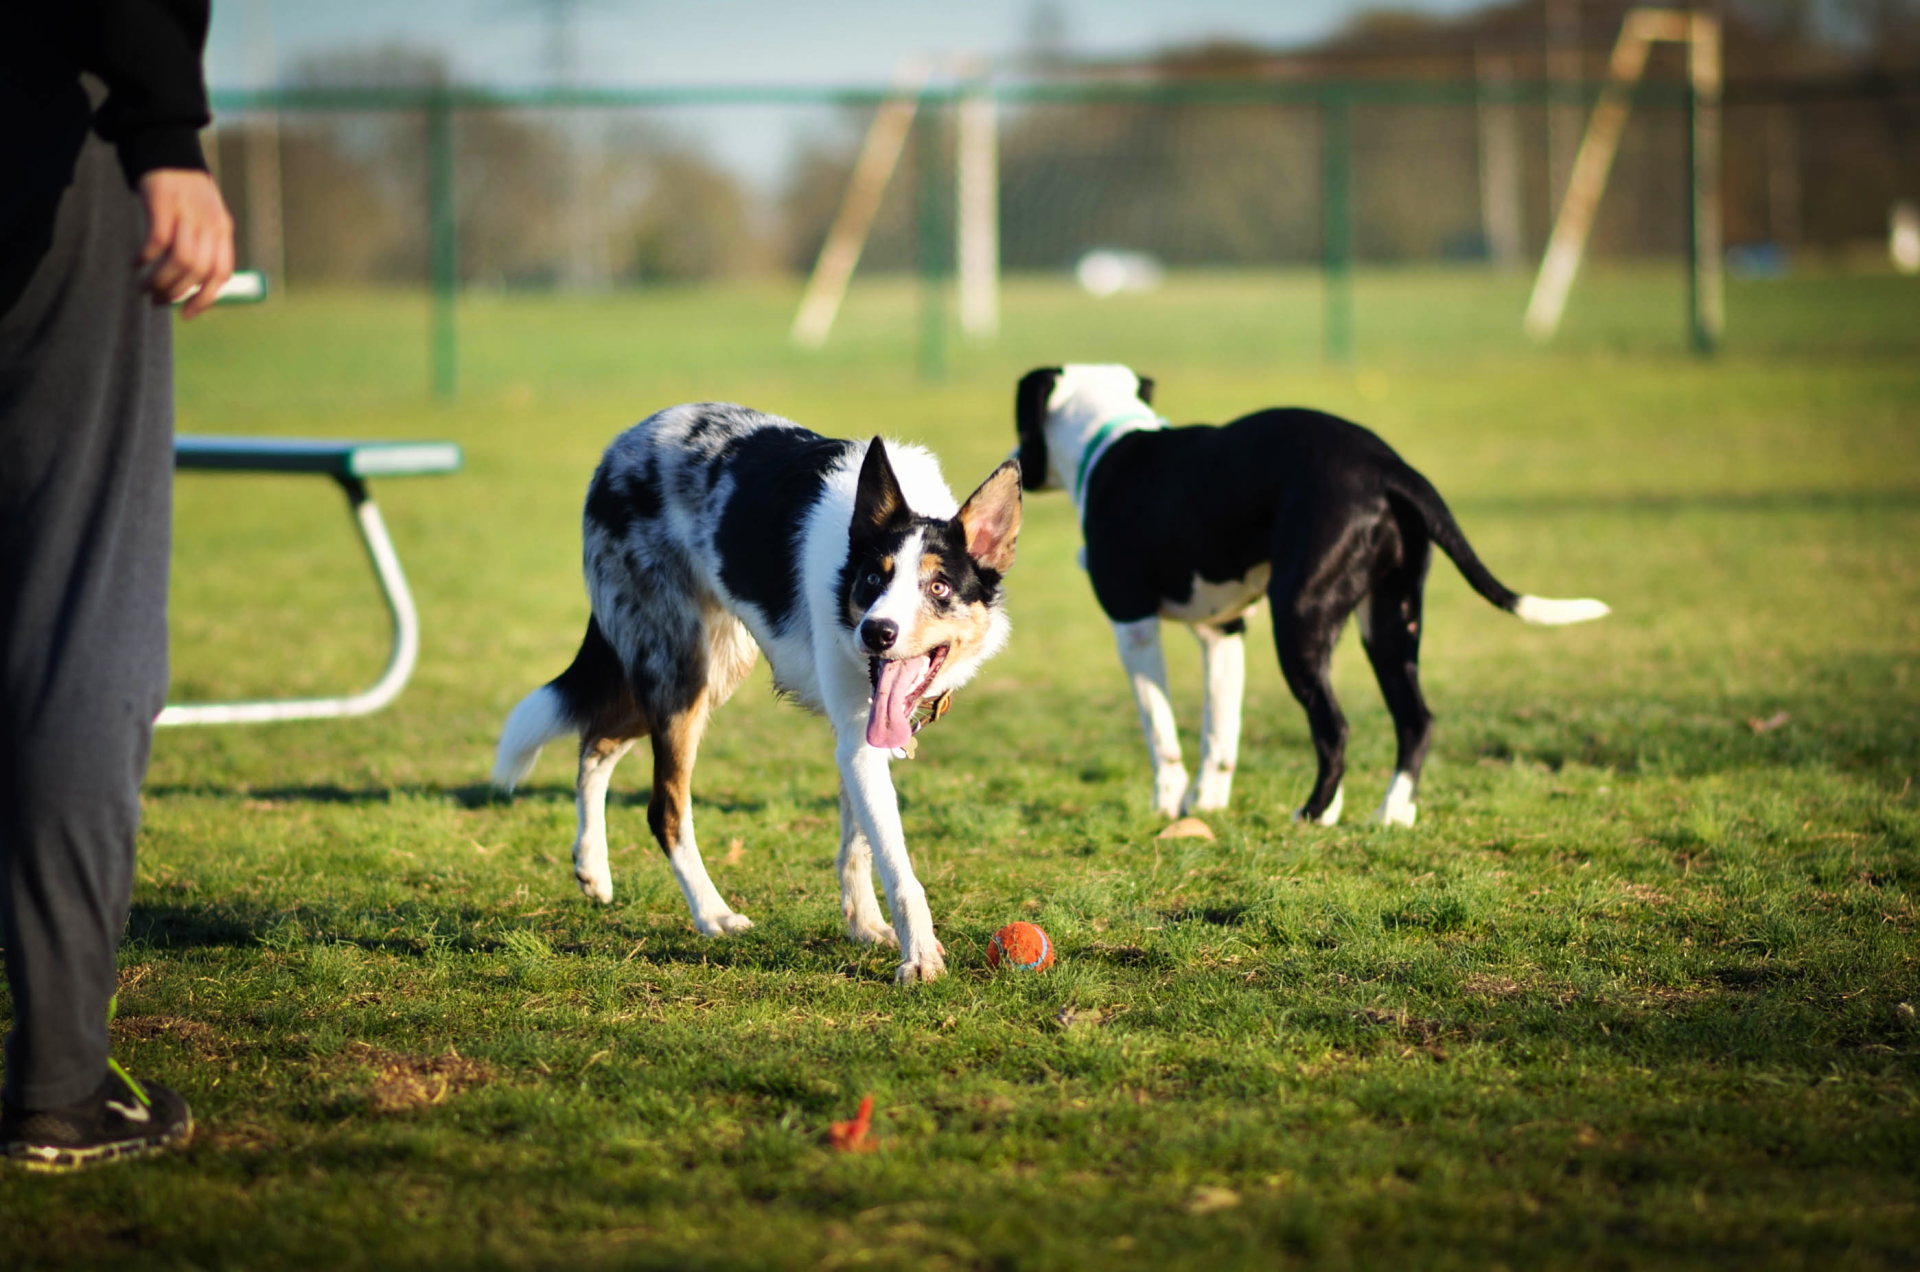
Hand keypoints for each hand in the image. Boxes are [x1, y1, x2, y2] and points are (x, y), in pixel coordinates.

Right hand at [135, 169, 234, 319]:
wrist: (168, 148)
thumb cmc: (184, 190)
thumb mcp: (205, 216)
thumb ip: (205, 245)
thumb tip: (193, 286)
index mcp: (223, 229)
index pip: (222, 273)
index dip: (206, 298)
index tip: (187, 314)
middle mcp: (210, 223)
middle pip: (200, 271)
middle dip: (177, 293)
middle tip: (156, 301)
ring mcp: (189, 213)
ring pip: (181, 261)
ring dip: (161, 281)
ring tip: (144, 287)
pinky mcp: (164, 203)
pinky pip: (158, 241)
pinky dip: (146, 257)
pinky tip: (136, 263)